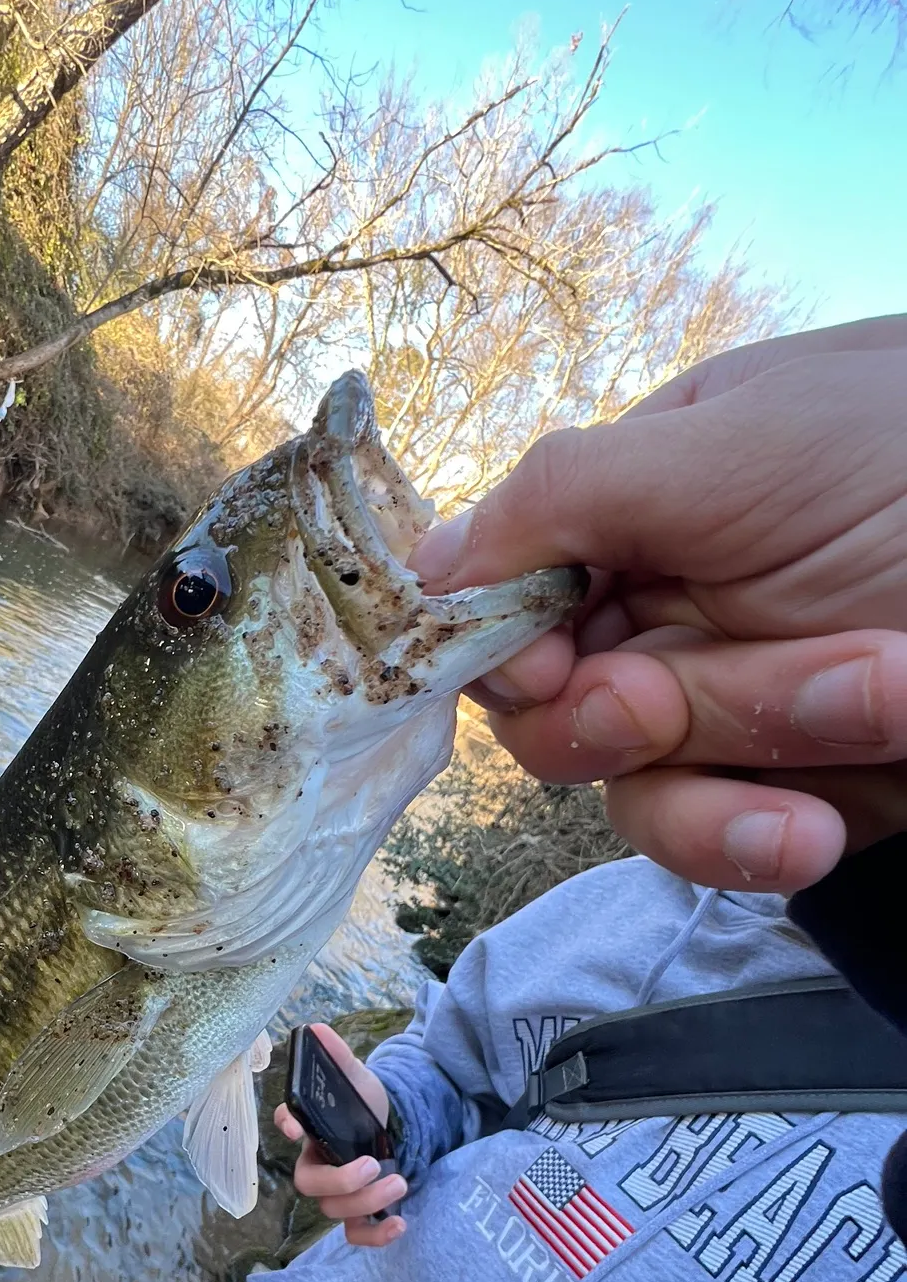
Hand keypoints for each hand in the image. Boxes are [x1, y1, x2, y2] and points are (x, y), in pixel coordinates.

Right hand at [273, 1024, 406, 1248]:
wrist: (394, 1125)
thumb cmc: (364, 1102)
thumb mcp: (357, 1077)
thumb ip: (338, 1056)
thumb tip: (315, 1028)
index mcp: (311, 1127)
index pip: (285, 1123)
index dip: (286, 1126)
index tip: (297, 1128)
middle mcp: (318, 1162)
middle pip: (310, 1183)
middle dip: (341, 1180)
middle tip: (371, 1164)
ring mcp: (337, 1190)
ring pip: (334, 1209)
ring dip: (367, 1200)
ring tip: (399, 1181)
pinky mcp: (359, 1209)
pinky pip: (355, 1233)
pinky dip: (375, 1236)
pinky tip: (400, 1224)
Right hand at [408, 314, 906, 893]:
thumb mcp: (732, 441)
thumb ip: (559, 494)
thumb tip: (420, 566)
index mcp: (640, 502)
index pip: (509, 594)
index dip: (505, 645)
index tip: (547, 661)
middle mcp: (670, 605)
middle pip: (550, 706)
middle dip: (614, 709)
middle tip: (658, 697)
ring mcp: (733, 703)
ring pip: (629, 782)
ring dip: (731, 750)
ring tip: (869, 692)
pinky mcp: (797, 786)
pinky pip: (714, 839)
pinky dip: (749, 840)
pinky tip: (810, 827)